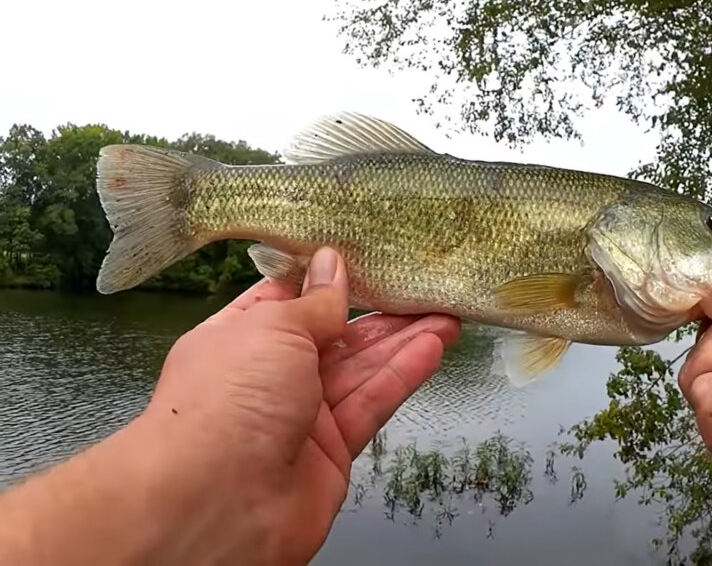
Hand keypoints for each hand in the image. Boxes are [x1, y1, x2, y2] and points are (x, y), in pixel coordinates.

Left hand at [143, 247, 460, 562]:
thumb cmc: (228, 399)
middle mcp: (269, 374)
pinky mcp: (334, 448)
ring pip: (361, 367)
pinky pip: (373, 402)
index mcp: (237, 338)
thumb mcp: (272, 328)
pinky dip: (403, 374)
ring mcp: (302, 414)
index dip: (325, 276)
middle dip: (378, 309)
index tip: (365, 250)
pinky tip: (433, 347)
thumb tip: (332, 264)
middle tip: (421, 284)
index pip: (286, 298)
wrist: (221, 503)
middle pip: (334, 334)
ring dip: (403, 339)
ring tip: (446, 312)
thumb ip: (315, 301)